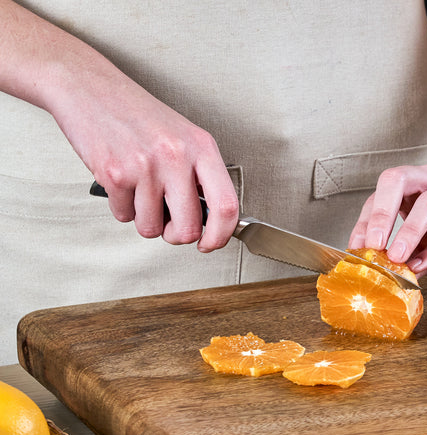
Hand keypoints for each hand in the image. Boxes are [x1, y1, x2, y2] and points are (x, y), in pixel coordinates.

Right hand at [1, 0, 238, 249]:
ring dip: (144, 219)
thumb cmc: (138, 115)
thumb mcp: (183, 137)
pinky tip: (121, 181)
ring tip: (139, 190)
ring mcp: (145, 166)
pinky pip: (123, 216)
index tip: (210, 244)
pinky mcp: (114, 174)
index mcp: (201, 147)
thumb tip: (209, 222)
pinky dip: (121, 206)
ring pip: (151, 229)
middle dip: (175, 234)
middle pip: (188, 229)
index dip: (220, 236)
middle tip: (167, 221)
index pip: (227, 206)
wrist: (88, 86)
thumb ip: (200, 176)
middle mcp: (176, 156)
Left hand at [348, 164, 426, 278]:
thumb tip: (377, 275)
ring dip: (409, 231)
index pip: (378, 197)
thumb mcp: (424, 251)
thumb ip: (403, 259)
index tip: (356, 250)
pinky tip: (424, 265)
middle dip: (381, 212)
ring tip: (396, 258)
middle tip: (373, 244)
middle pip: (397, 179)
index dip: (364, 222)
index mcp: (412, 189)